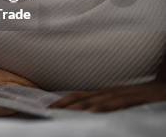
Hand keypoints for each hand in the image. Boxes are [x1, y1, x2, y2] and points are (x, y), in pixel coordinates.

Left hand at [49, 80, 165, 111]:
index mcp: (104, 94)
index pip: (79, 96)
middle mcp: (110, 93)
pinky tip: (94, 112)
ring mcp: (122, 95)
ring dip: (80, 106)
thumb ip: (104, 106)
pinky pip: (118, 103)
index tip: (48, 108)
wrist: (164, 88)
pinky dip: (105, 107)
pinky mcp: (136, 99)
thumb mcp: (119, 101)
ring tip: (65, 112)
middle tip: (49, 111)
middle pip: (83, 97)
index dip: (63, 101)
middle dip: (65, 104)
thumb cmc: (141, 96)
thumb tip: (87, 114)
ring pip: (97, 100)